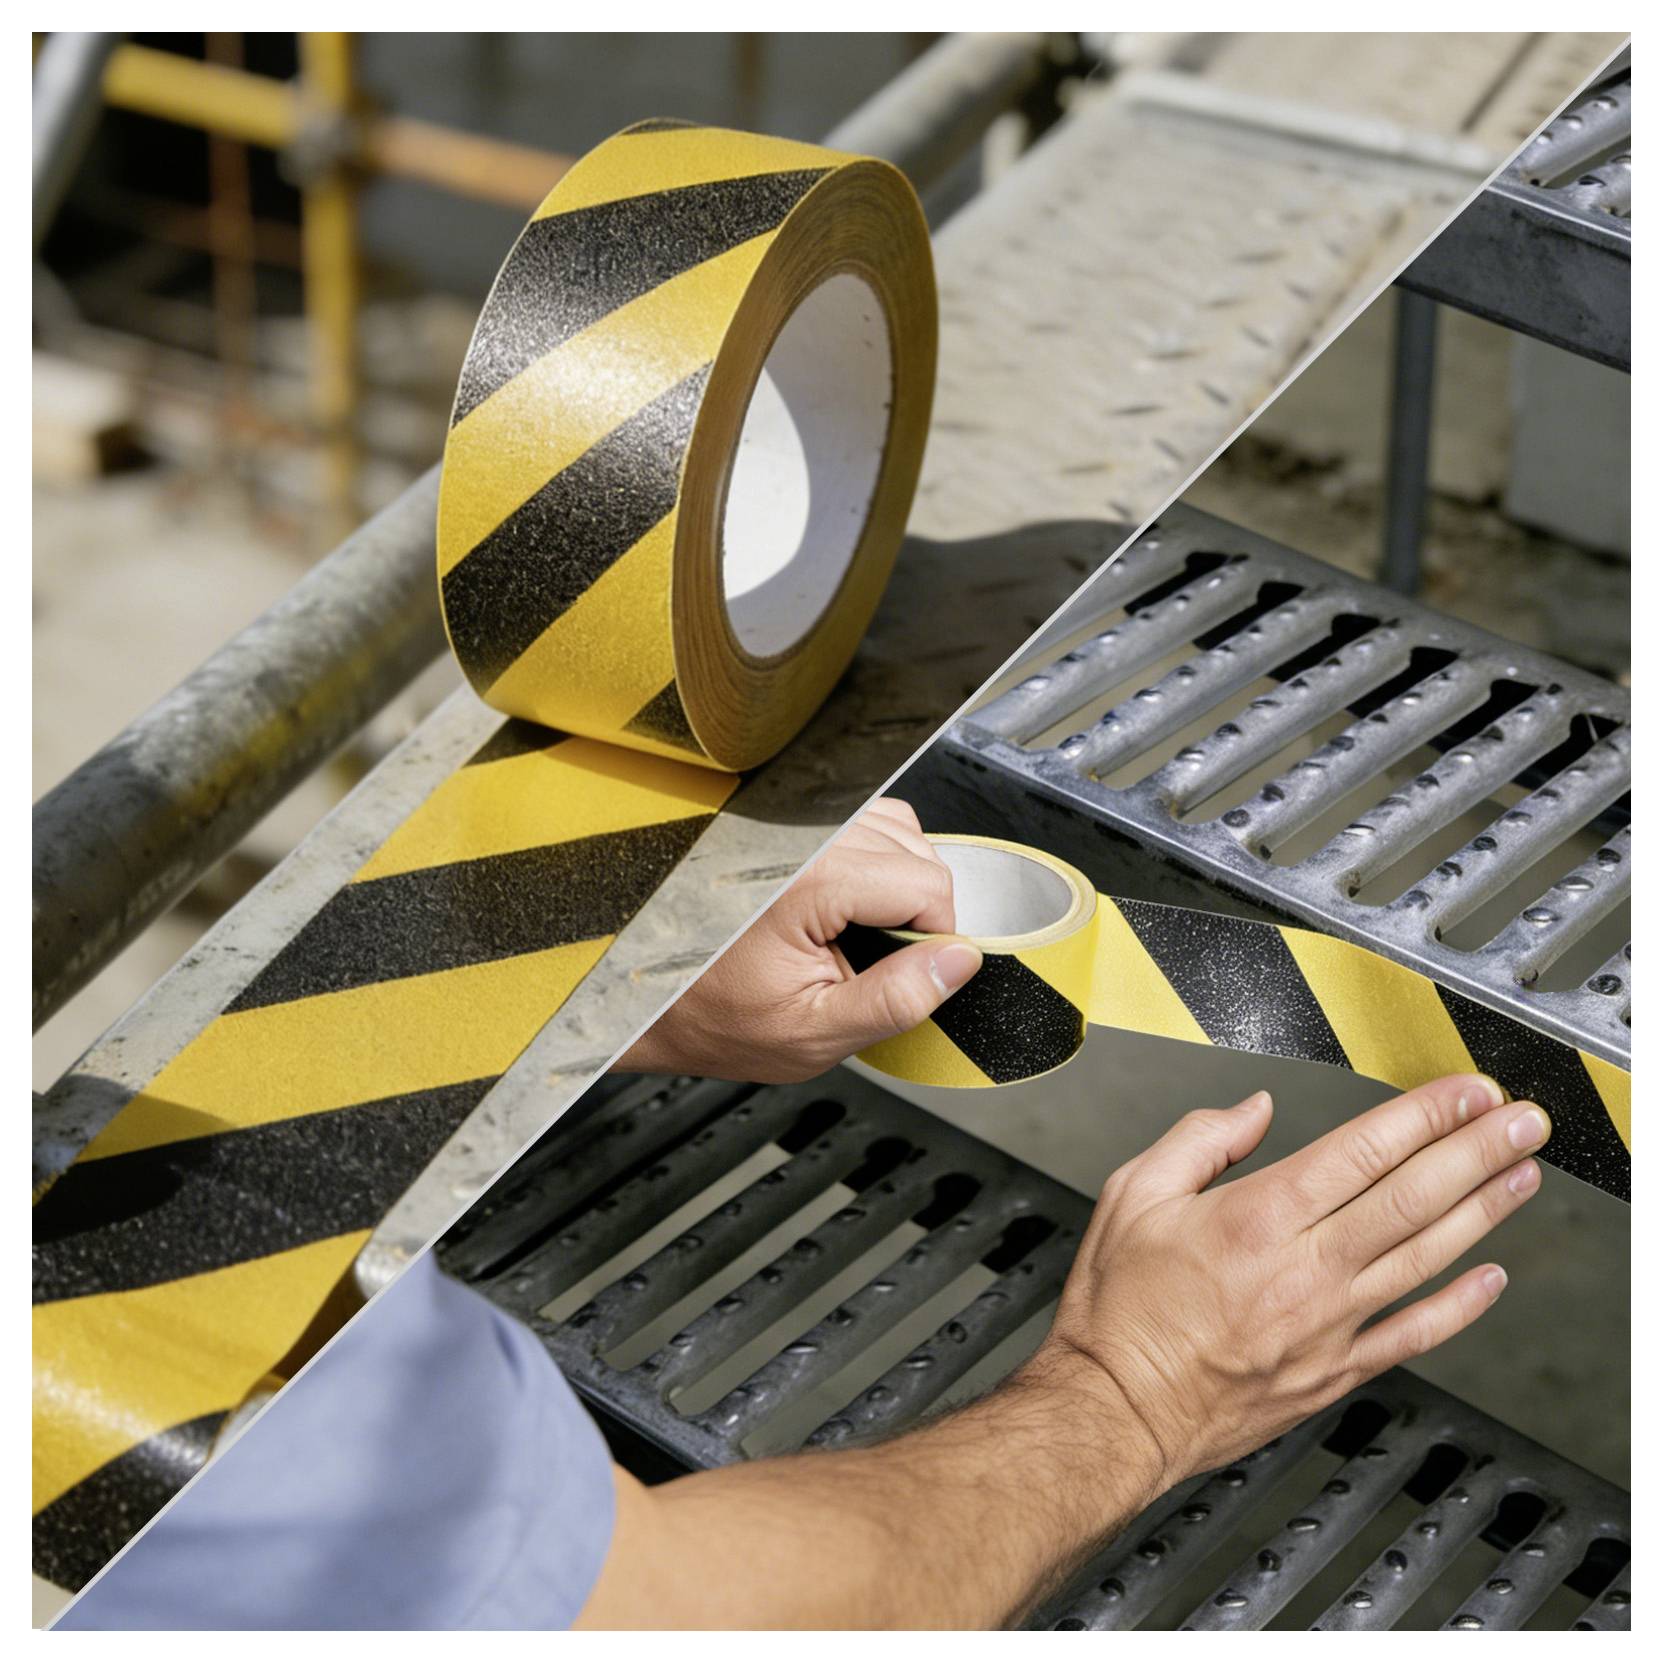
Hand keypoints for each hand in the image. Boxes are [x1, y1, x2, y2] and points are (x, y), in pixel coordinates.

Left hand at [616, 800, 981, 1082]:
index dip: (934, 940)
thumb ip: (895, 1000)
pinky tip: (850, 907)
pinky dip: (879, 863)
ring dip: (901, 887)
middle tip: (870, 964)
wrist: (654, 997)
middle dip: (917, 916)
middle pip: (919, 856)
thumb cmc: (717, 1017)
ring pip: (902, 834)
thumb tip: (959, 962)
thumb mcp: (815, 1034)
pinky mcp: (792, 826)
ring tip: (857, 936)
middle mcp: (803, 837)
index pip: (927, 885)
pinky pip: (870, 824)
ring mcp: (796, 826)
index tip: (901, 975)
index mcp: (810, 880)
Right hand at [1030, 1074, 1548, 1493]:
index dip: (1423, 1116)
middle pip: (1412, 1198)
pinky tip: (1491, 1277)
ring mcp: (1328, 1325)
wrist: (1116, 1411)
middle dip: (1476, 1150)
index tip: (1464, 1091)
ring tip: (1523, 1174)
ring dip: (1483, 1211)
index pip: (1361, 1152)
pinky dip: (1461, 1305)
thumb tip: (1253, 1110)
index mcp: (1254, 1218)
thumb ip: (1198, 1140)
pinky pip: (1414, 1334)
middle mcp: (1304, 1270)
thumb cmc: (1117, 1312)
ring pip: (1426, 1258)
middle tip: (1521, 1119)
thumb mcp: (1130, 1195)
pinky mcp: (1335, 1372)